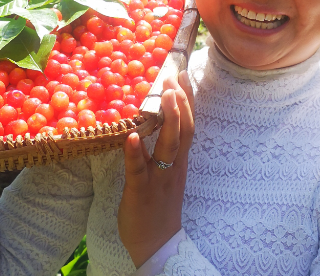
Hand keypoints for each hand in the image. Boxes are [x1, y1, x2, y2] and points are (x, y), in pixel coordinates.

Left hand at [118, 70, 194, 268]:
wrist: (158, 244)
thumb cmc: (158, 205)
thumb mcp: (167, 172)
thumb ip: (165, 149)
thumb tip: (158, 121)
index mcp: (179, 160)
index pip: (187, 125)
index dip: (187, 100)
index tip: (182, 74)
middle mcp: (174, 166)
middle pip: (183, 130)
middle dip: (181, 102)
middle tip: (173, 76)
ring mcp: (159, 178)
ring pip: (168, 146)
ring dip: (167, 120)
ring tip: (163, 95)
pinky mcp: (141, 192)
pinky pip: (138, 171)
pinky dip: (135, 153)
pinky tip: (131, 136)